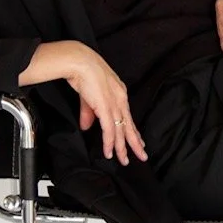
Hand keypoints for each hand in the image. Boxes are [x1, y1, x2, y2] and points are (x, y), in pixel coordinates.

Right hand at [65, 43, 149, 163]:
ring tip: (124, 160)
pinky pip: (109, 130)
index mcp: (119, 94)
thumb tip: (86, 127)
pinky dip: (109, 143)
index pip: (128, 117)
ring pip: (121, 131)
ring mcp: (114, 104)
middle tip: (142, 156)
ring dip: (122, 148)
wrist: (80, 61)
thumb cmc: (84, 73)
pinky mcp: (105, 108)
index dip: (133, 131)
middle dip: (135, 143)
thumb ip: (89, 113)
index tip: (138, 141)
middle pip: (130, 126)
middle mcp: (120, 100)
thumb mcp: (88, 97)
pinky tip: (110, 152)